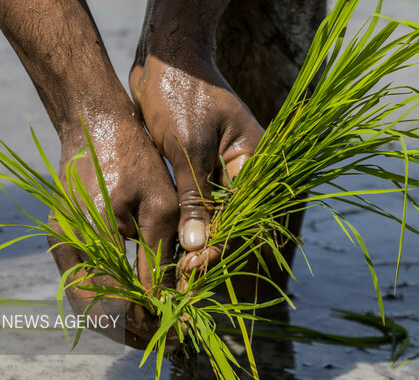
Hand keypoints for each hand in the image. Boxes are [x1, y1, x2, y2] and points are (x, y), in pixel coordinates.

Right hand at [47, 111, 178, 349]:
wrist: (93, 122)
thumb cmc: (133, 156)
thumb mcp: (159, 205)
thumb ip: (160, 256)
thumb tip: (170, 301)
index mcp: (87, 238)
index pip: (116, 303)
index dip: (148, 322)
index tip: (179, 330)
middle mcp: (66, 247)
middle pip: (97, 312)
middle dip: (135, 329)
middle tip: (170, 337)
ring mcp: (60, 244)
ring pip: (90, 302)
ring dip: (123, 319)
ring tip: (157, 325)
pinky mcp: (64, 239)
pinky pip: (87, 283)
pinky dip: (112, 298)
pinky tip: (139, 301)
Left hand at [130, 52, 263, 273]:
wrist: (164, 58)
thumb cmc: (179, 92)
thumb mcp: (187, 146)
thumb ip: (194, 197)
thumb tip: (198, 248)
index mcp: (255, 161)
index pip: (246, 217)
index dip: (221, 246)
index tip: (192, 267)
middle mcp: (245, 171)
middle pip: (234, 224)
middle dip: (210, 253)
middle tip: (181, 281)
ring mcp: (224, 171)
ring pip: (217, 221)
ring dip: (198, 246)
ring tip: (174, 274)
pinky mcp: (203, 171)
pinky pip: (201, 208)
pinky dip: (188, 228)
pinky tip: (172, 249)